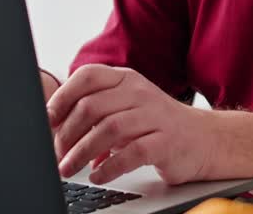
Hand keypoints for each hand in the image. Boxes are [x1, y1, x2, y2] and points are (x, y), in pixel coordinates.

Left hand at [48, 64, 214, 185]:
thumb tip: (56, 132)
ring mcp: (154, 116)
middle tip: (56, 154)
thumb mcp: (127, 109)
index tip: (47, 121)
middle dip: (67, 133)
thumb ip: (96, 115)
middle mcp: (139, 93)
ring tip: (69, 169)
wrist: (205, 139)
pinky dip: (109, 167)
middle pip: (92, 106)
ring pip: (108, 129)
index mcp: (126, 79)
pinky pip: (131, 153)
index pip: (87, 76)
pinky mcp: (166, 141)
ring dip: (82, 152)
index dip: (62, 97)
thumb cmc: (157, 125)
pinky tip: (98, 176)